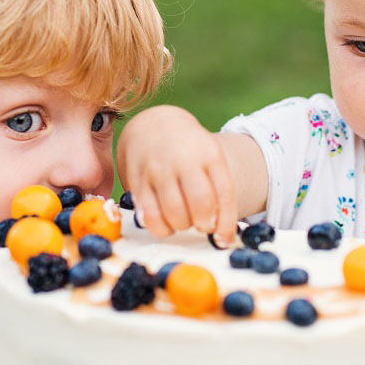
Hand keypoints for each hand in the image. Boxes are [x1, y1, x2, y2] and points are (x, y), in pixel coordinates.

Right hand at [116, 105, 238, 244]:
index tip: (224, 240)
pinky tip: (166, 223)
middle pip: (201, 204)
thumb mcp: (210, 158)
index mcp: (210, 154)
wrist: (153, 124)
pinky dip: (161, 228)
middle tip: (201, 224)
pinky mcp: (138, 180)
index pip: (225, 194)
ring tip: (183, 220)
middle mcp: (184, 159)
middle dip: (204, 224)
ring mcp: (159, 169)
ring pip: (175, 213)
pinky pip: (150, 216)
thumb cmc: (188, 150)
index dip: (226, 223)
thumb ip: (218, 191)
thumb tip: (223, 234)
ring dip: (183, 226)